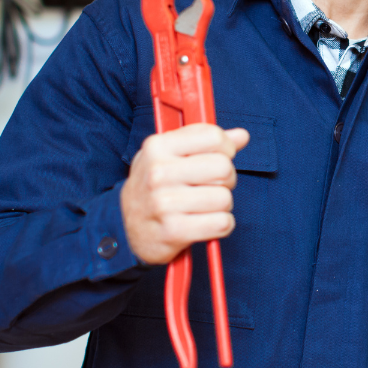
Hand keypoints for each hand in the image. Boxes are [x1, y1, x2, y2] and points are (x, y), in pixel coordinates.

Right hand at [121, 123, 248, 264]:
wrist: (125, 226)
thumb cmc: (153, 185)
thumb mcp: (169, 154)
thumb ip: (205, 141)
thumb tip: (241, 135)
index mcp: (158, 147)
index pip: (213, 137)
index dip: (226, 148)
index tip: (220, 156)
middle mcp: (158, 173)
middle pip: (224, 168)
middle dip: (226, 179)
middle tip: (211, 185)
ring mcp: (164, 203)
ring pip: (225, 198)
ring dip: (222, 205)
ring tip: (204, 205)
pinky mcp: (173, 231)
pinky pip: (222, 223)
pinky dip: (221, 224)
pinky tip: (205, 222)